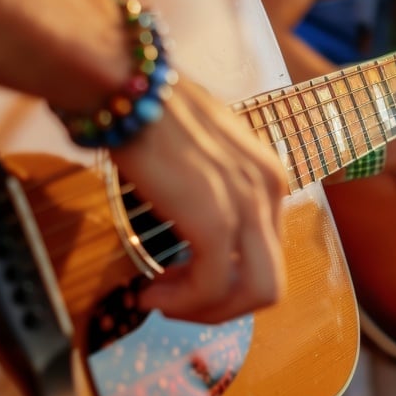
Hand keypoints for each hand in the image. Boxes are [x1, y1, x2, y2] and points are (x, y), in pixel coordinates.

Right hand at [109, 80, 288, 322]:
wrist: (124, 85)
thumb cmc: (149, 113)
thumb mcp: (200, 154)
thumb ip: (213, 191)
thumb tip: (195, 232)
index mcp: (270, 175)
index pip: (267, 252)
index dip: (227, 278)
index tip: (183, 278)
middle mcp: (271, 189)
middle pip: (270, 281)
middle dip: (223, 306)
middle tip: (176, 300)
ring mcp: (248, 205)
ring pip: (254, 293)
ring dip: (205, 310)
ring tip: (161, 298)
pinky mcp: (216, 220)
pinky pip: (212, 286)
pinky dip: (183, 302)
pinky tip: (153, 291)